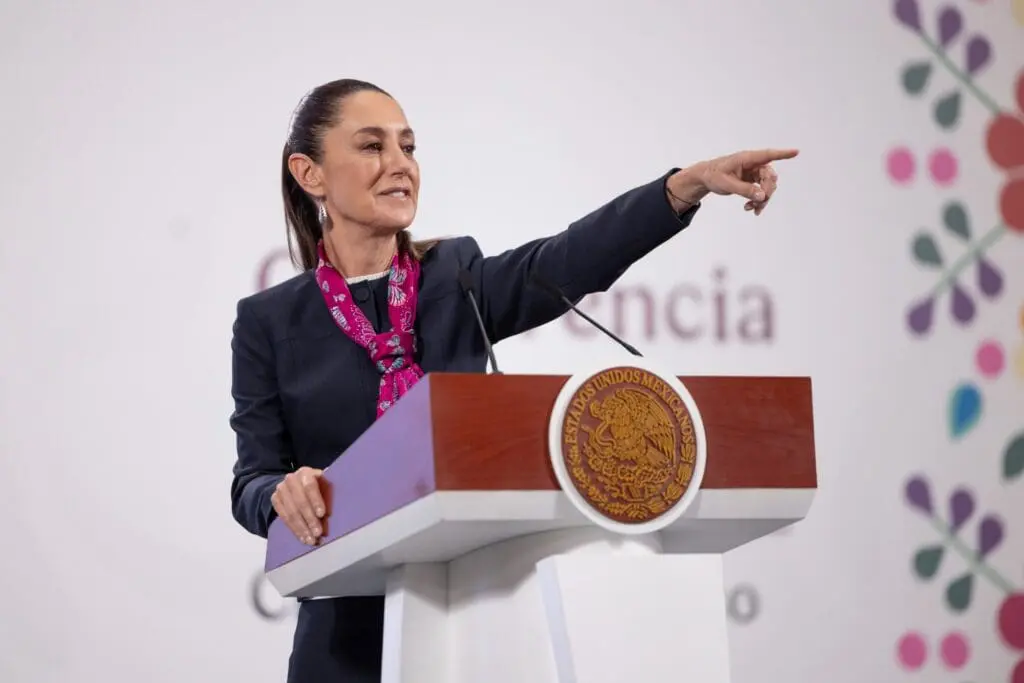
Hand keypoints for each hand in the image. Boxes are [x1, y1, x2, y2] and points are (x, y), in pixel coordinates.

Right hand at [271, 466, 326, 545]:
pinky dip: (294, 529)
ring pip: (290, 512)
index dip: (315, 501)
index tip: (322, 514)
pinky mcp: (275, 500)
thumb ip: (329, 493)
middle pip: (300, 502)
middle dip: (309, 520)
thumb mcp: (325, 484)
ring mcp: (281, 489)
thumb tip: (336, 510)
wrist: (298, 483)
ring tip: (311, 540)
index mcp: (306, 472)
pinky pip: (284, 518)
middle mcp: (291, 479)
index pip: (310, 486)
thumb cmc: (318, 486)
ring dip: (302, 528)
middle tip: (318, 533)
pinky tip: (302, 538)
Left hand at [667, 148, 798, 215]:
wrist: (705, 178)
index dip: (782, 154)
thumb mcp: (727, 184)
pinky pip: (761, 191)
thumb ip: (744, 190)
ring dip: (762, 199)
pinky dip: (758, 201)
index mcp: (746, 158)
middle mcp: (753, 164)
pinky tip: (750, 208)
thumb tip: (762, 196)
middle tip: (759, 203)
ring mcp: (754, 172)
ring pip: (767, 186)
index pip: (767, 155)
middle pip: (770, 177)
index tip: (796, 152)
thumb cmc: (714, 175)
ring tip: (750, 208)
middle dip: (767, 191)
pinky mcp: (752, 181)